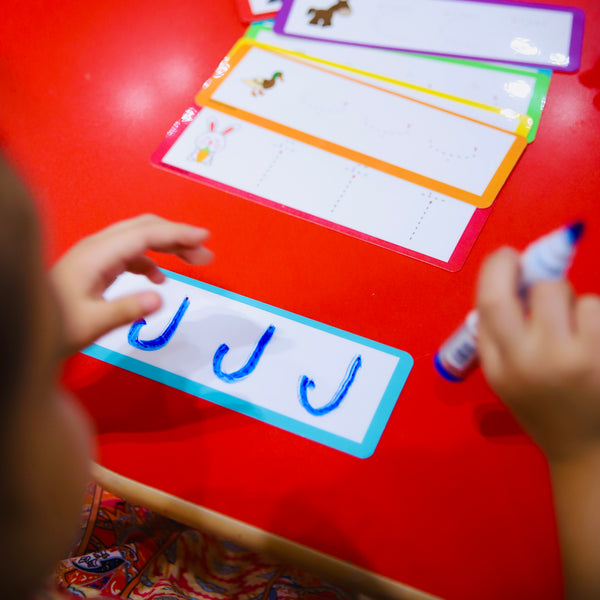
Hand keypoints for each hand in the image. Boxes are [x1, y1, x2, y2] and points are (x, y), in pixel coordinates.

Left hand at [50, 214, 213, 354]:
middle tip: (206, 254)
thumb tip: (160, 298)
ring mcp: (97, 253)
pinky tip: (160, 279)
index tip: (204, 238)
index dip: (177, 233)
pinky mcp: (97, 264)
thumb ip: (125, 310)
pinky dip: (152, 259)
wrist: (25, 327)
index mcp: (98, 254)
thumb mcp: (91, 323)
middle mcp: (98, 246)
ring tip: (195, 262)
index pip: (145, 234)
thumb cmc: (56, 326)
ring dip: (168, 246)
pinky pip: (131, 252)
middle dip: (179, 236)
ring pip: (140, 237)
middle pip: (145, 228)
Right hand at [476, 247, 599, 463]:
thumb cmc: (538, 404)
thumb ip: (496, 327)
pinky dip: (597, 322)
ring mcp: (581, 361)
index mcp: (502, 364)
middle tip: (548, 308)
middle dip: (546, 287)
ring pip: (582, 299)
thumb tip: (514, 272)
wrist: (584, 448)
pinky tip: (594, 348)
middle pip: (545, 289)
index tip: (509, 256)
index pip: (494, 300)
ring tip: (577, 337)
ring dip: (578, 308)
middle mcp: (539, 361)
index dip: (501, 267)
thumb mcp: (500, 373)